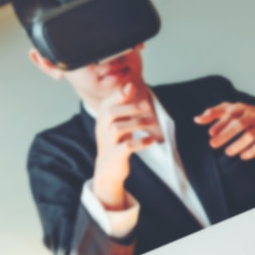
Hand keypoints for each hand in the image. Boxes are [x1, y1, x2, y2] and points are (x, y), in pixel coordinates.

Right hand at [91, 90, 158, 210]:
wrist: (107, 170)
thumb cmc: (115, 142)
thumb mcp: (117, 122)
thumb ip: (123, 104)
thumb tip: (130, 84)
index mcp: (101, 120)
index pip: (106, 103)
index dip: (119, 94)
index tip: (132, 87)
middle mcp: (101, 130)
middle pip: (111, 113)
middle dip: (129, 107)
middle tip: (147, 105)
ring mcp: (107, 143)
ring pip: (118, 128)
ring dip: (137, 123)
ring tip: (153, 123)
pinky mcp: (115, 156)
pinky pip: (126, 147)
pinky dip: (140, 142)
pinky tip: (151, 140)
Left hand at [197, 101, 254, 160]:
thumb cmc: (252, 116)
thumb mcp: (236, 110)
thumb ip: (216, 113)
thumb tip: (196, 119)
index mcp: (243, 108)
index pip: (230, 112)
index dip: (220, 122)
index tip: (210, 133)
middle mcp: (253, 115)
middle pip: (239, 124)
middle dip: (225, 134)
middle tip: (213, 144)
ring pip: (250, 136)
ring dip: (237, 145)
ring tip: (228, 152)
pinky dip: (251, 151)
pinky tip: (243, 156)